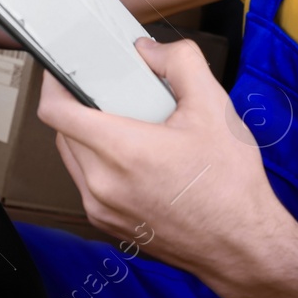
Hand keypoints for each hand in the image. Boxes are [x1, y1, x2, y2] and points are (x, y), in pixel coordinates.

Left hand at [35, 38, 286, 292]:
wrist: (243, 247)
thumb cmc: (231, 187)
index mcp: (121, 151)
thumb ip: (180, 63)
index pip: (56, 111)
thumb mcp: (214, 108)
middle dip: (80, 106)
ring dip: (87, 136)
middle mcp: (102, 184)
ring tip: (125, 125)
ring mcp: (101, 208)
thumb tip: (149, 50)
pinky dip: (98, 165)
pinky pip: (86, 184)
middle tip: (109, 94)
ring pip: (72, 158)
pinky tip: (133, 159)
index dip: (54, 83)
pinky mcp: (108, 224)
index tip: (63, 71)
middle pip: (62, 132)